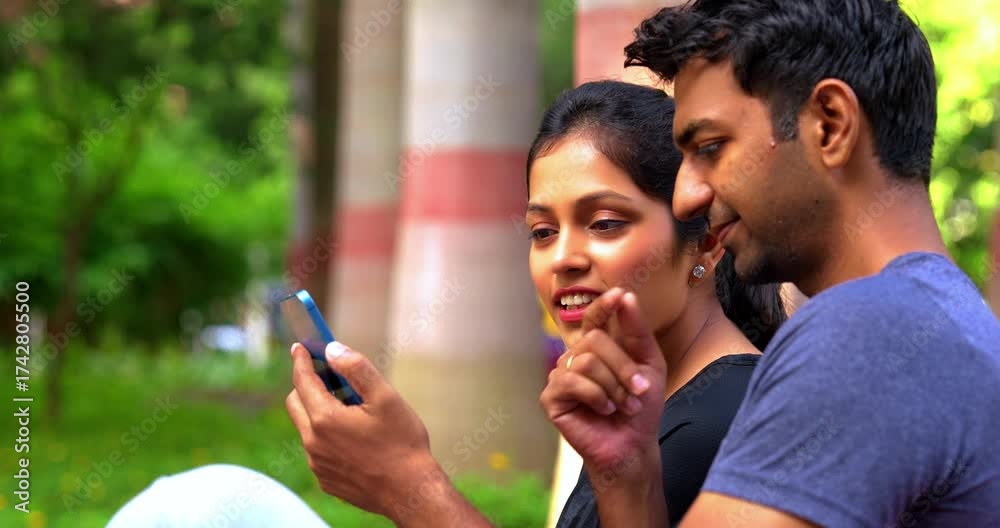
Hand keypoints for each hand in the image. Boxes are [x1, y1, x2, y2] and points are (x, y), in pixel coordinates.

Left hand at [285, 342, 439, 521]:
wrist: (411, 492)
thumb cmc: (402, 443)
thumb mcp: (385, 397)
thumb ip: (356, 368)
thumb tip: (332, 350)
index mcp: (325, 419)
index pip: (302, 380)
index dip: (301, 360)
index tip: (300, 348)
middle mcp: (313, 443)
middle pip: (295, 403)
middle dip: (306, 384)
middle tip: (329, 375)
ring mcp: (318, 464)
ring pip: (306, 427)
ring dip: (319, 411)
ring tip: (351, 408)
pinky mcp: (326, 479)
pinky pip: (317, 450)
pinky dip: (327, 436)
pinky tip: (355, 437)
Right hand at [539, 288, 666, 474]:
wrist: (631, 445)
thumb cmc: (640, 406)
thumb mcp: (649, 364)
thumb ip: (637, 330)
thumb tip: (624, 294)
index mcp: (597, 347)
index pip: (594, 317)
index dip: (603, 305)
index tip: (619, 294)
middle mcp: (576, 356)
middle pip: (593, 340)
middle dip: (622, 366)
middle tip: (638, 390)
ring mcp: (560, 376)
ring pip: (585, 361)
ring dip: (612, 386)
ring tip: (622, 405)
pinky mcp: (551, 397)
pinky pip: (571, 382)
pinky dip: (595, 397)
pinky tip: (603, 410)